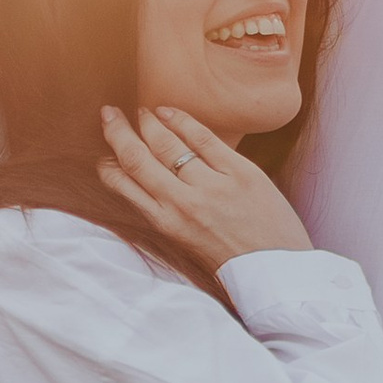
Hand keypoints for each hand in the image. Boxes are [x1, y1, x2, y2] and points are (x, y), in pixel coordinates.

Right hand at [99, 105, 312, 281]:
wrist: (278, 270)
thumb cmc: (234, 260)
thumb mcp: (189, 243)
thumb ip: (168, 212)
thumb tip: (148, 183)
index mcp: (167, 225)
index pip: (126, 186)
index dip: (109, 166)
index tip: (104, 153)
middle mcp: (183, 205)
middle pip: (138, 159)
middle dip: (117, 133)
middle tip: (108, 114)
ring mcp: (211, 187)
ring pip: (167, 144)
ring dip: (149, 123)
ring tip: (141, 112)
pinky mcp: (240, 173)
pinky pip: (203, 138)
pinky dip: (182, 120)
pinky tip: (168, 111)